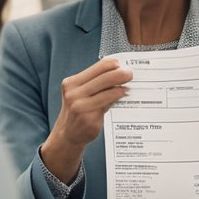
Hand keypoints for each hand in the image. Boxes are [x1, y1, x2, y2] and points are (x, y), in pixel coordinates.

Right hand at [41, 58, 131, 181]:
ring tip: (128, 88)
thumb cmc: (78, 110)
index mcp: (71, 83)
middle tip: (130, 74)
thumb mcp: (80, 93)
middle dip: (121, 74)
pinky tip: (122, 97)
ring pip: (108, 91)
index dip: (114, 64)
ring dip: (121, 88)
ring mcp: (80, 106)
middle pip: (105, 77)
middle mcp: (73, 93)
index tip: (123, 66)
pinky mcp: (89, 119)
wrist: (68, 134)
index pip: (98, 67)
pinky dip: (117, 99)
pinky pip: (108, 105)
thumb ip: (95, 83)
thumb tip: (119, 72)